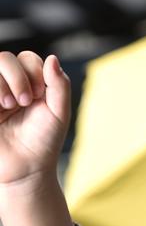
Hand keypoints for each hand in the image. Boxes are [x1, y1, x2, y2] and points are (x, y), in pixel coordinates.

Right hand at [0, 52, 69, 187]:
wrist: (25, 168)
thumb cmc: (44, 141)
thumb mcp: (59, 113)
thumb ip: (59, 85)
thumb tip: (52, 58)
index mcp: (32, 84)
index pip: (28, 59)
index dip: (33, 71)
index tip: (39, 95)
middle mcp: (10, 85)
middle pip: (5, 58)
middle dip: (17, 76)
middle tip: (24, 102)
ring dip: (1, 83)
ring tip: (9, 105)